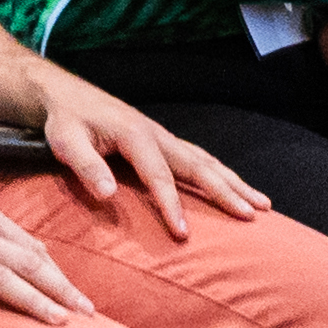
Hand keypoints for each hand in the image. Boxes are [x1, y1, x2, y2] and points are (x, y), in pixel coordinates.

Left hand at [29, 69, 272, 216]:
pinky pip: (198, 158)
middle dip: (226, 191)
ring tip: (263, 205)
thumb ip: (85, 166)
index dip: (171, 204)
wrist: (64, 94)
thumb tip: (109, 194)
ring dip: (234, 182)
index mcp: (135, 135)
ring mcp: (163, 136)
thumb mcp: (64, 141)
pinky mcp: (162, 141)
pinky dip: (221, 174)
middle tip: (252, 215)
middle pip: (199, 165)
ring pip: (206, 160)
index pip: (159, 175)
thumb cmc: (64, 120)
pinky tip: (234, 188)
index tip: (183, 233)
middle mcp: (157, 134)